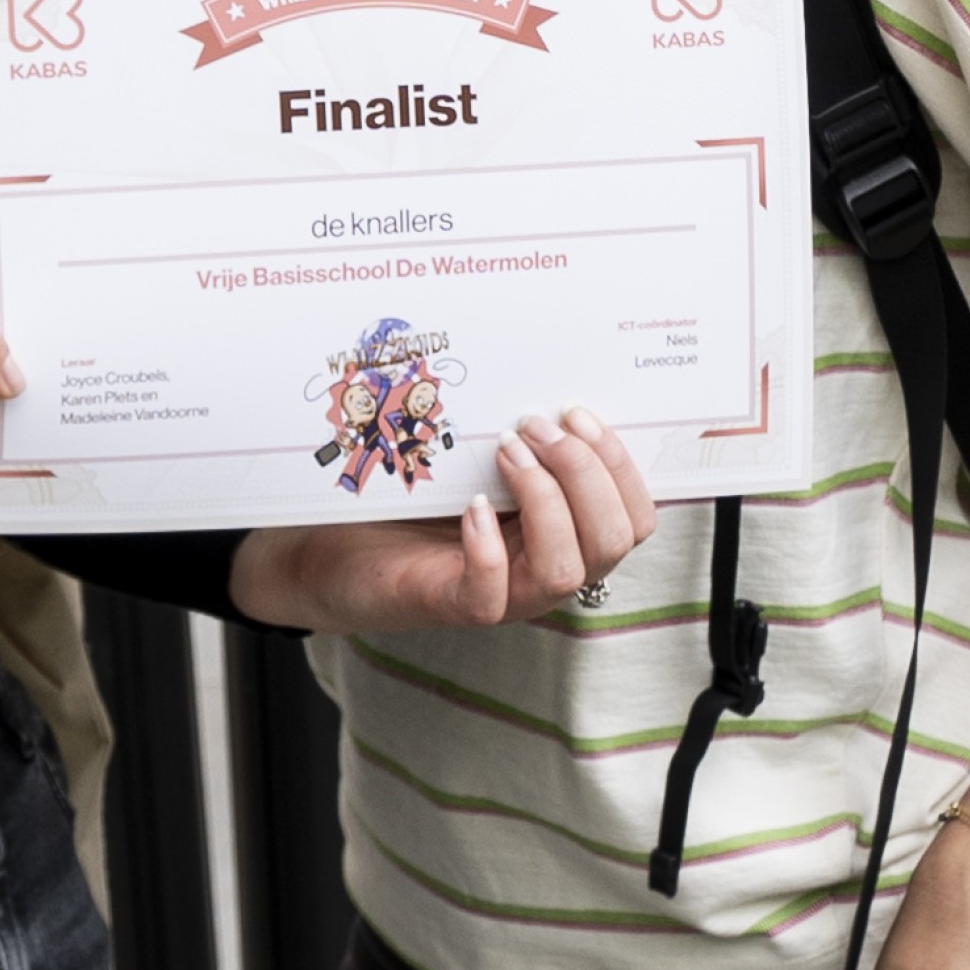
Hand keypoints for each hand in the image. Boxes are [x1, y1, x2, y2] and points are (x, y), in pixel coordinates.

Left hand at [233, 410, 656, 635]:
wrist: (333, 545)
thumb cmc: (412, 497)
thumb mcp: (475, 456)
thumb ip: (520, 431)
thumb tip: (550, 364)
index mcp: (566, 530)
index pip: (635, 517)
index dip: (621, 465)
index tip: (579, 411)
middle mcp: (544, 567)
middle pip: (613, 540)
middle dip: (586, 474)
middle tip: (535, 425)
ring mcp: (503, 594)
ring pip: (566, 571)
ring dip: (546, 502)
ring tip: (506, 452)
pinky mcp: (449, 605)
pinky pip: (490, 596)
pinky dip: (488, 549)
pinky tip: (469, 506)